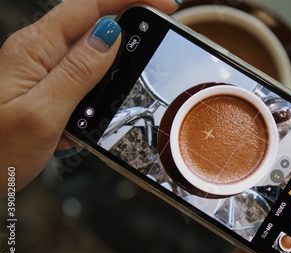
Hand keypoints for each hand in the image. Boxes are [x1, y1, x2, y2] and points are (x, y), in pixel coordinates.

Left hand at [0, 0, 180, 195]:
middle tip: (159, 38)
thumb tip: (110, 35)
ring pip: (91, 51)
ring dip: (116, 62)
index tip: (165, 4)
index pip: (90, 7)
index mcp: (36, 48)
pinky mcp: (47, 87)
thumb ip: (78, 72)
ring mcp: (42, 69)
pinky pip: (82, 75)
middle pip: (93, 23)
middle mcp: (38, 53)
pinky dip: (100, 86)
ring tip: (131, 79)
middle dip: (130, 25)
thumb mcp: (43, 113)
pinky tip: (100, 105)